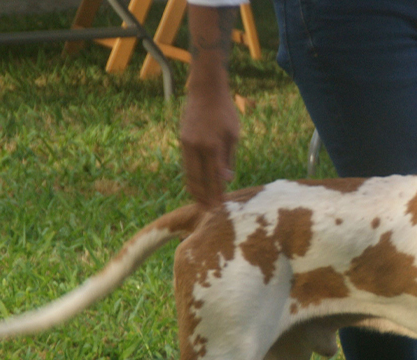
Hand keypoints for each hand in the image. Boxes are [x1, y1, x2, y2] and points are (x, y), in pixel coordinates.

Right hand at [180, 80, 239, 207]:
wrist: (205, 90)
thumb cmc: (225, 111)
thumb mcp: (233, 134)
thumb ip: (229, 158)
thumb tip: (226, 180)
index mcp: (212, 146)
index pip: (214, 177)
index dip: (217, 193)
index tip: (222, 206)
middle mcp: (197, 147)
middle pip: (199, 180)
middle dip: (205, 197)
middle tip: (210, 211)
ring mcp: (187, 144)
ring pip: (189, 174)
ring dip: (195, 191)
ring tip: (201, 204)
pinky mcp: (183, 141)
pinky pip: (186, 165)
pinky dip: (191, 178)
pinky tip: (195, 186)